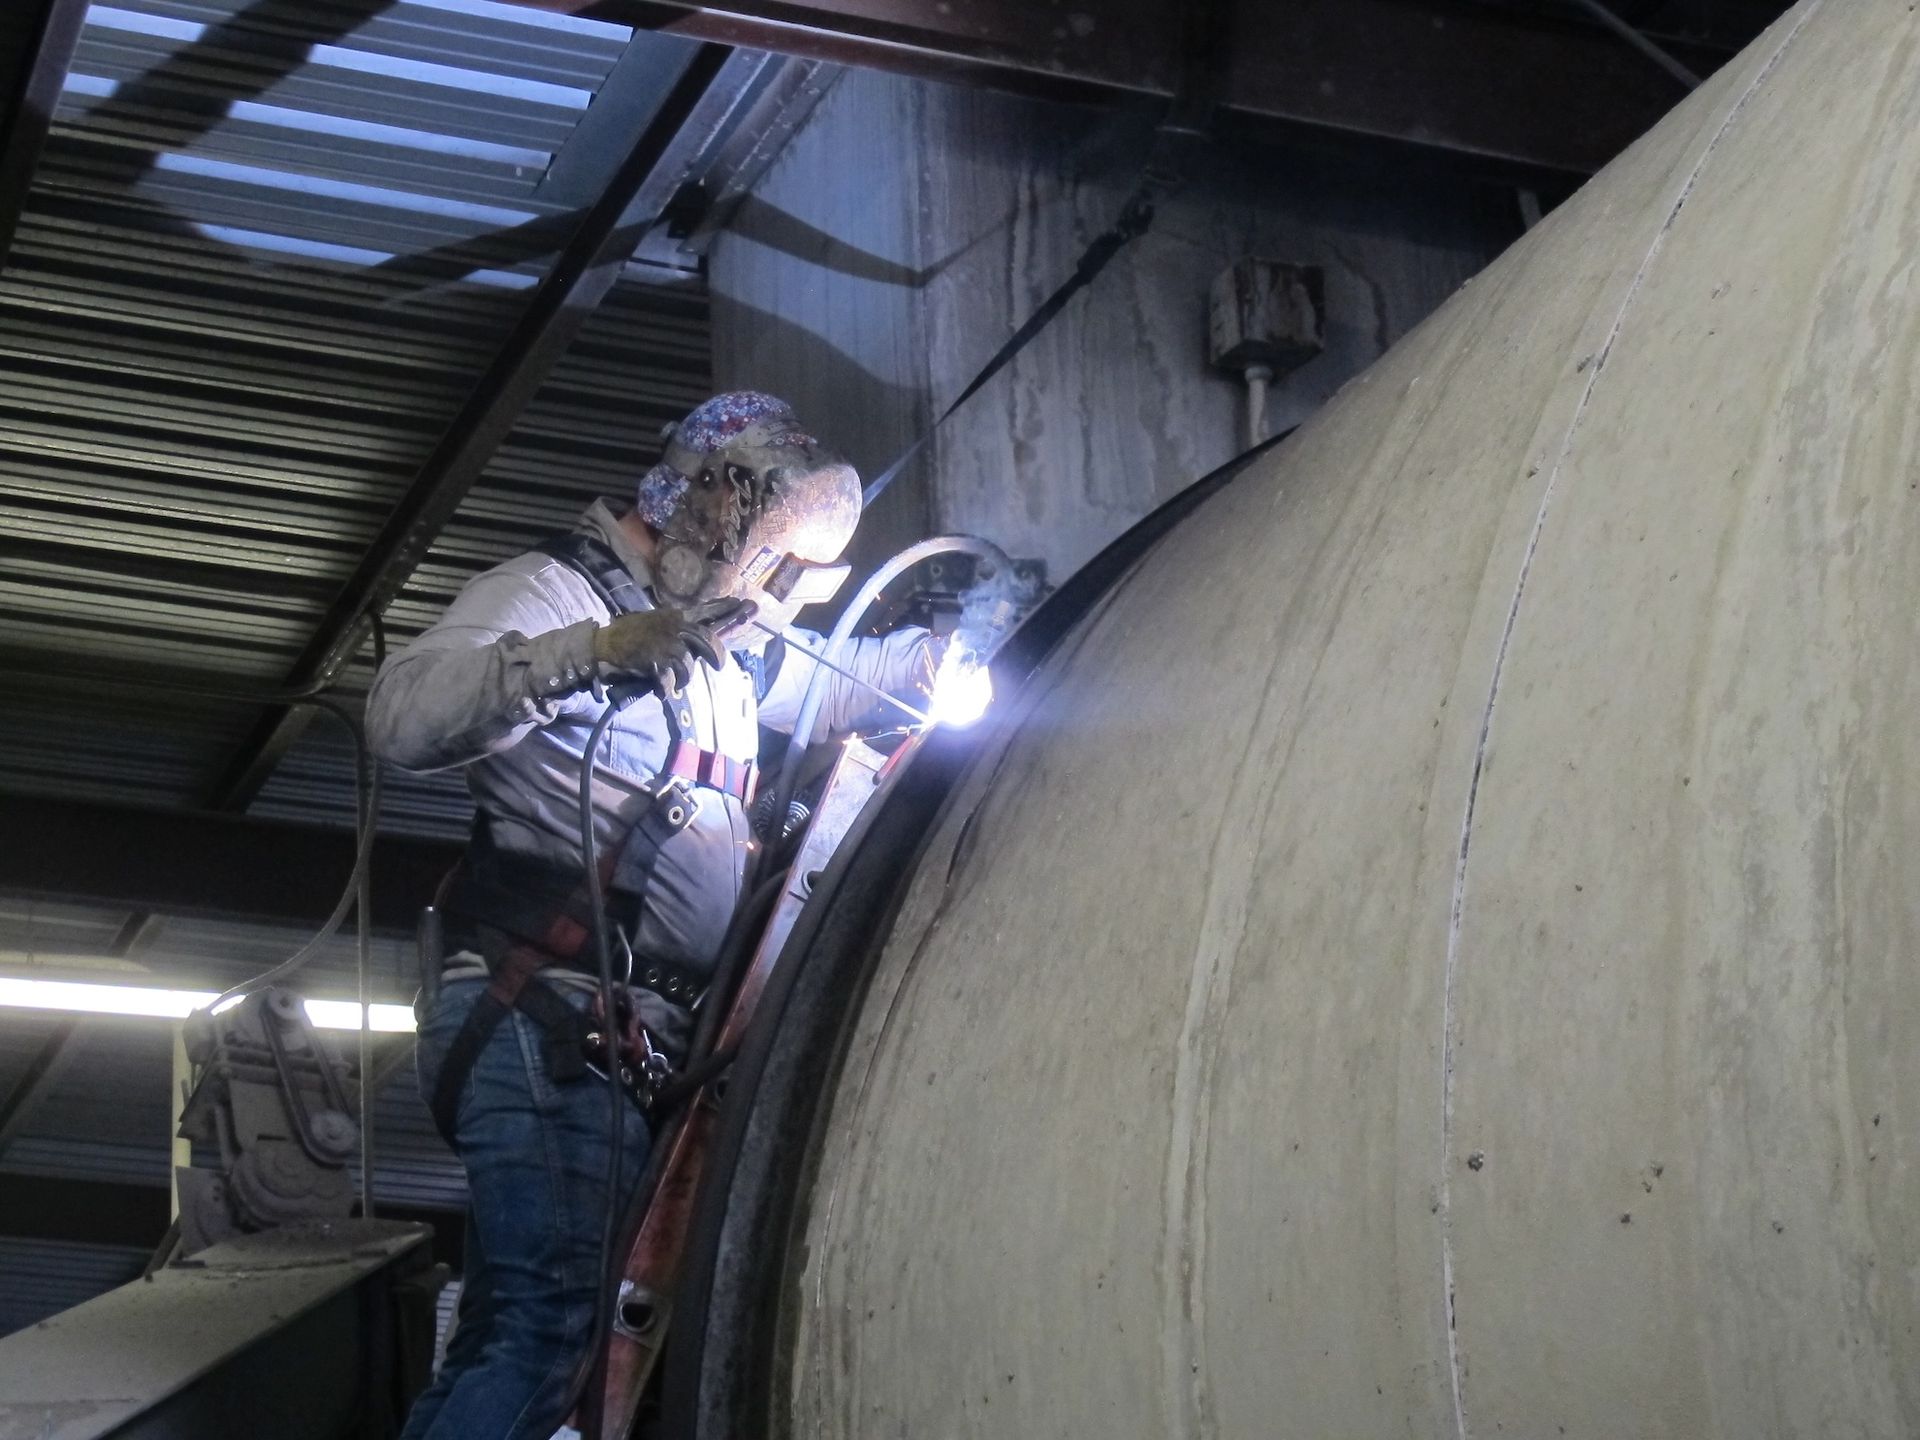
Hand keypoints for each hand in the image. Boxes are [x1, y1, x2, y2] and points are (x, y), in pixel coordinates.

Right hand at [592, 598, 754, 692]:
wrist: (606, 643)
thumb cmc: (630, 633)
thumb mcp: (655, 621)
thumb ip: (676, 626)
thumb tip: (697, 635)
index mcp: (676, 617)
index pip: (706, 611)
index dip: (725, 610)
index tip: (742, 605)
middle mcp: (675, 628)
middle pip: (708, 641)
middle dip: (717, 656)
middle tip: (718, 666)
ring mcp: (667, 645)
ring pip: (690, 666)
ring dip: (684, 677)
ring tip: (677, 681)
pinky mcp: (657, 662)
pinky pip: (671, 681)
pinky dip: (666, 689)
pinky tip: (661, 690)